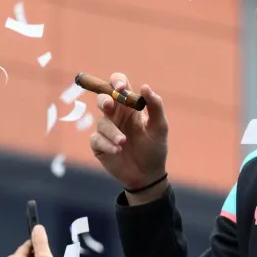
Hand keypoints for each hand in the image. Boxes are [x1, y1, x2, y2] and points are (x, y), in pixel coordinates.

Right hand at [90, 73, 168, 190]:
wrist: (148, 174)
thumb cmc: (155, 148)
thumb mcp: (160, 127)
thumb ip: (155, 106)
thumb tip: (145, 87)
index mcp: (130, 107)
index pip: (119, 86)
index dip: (117, 81)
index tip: (121, 88)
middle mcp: (116, 115)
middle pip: (103, 98)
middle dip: (104, 100)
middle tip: (109, 105)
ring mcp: (106, 130)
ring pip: (101, 122)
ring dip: (112, 131)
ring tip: (123, 142)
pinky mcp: (99, 145)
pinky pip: (96, 139)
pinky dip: (107, 144)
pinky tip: (118, 151)